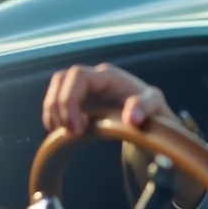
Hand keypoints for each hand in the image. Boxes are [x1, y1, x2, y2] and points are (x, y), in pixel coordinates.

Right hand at [41, 63, 203, 208]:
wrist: (152, 114)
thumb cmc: (152, 107)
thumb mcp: (154, 105)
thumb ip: (145, 108)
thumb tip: (132, 119)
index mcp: (110, 76)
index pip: (78, 76)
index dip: (70, 100)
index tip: (78, 128)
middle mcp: (94, 77)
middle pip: (61, 79)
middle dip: (59, 106)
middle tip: (69, 132)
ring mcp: (85, 86)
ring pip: (56, 88)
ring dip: (52, 110)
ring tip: (63, 132)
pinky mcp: (80, 97)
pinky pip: (57, 99)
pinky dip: (53, 114)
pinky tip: (61, 130)